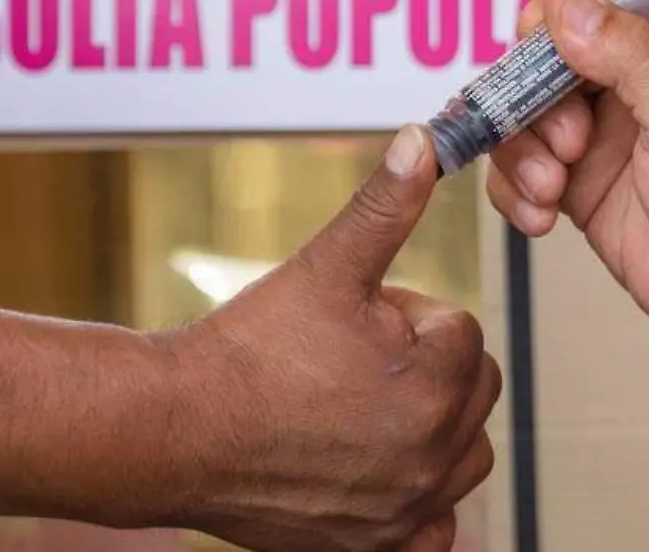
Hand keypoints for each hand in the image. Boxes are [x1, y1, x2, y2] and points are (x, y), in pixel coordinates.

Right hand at [169, 125, 499, 550]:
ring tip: (359, 408)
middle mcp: (436, 450)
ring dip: (432, 427)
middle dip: (425, 367)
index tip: (350, 323)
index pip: (460, 328)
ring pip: (464, 453)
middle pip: (471, 388)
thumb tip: (424, 137)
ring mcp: (409, 506)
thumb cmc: (249, 348)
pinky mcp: (380, 546)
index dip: (404, 316)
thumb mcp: (324, 265)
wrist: (177, 432)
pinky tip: (373, 471)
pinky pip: (437, 526)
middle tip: (350, 362)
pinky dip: (418, 501)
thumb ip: (385, 203)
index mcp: (438, 377)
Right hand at [487, 0, 648, 380]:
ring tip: (552, 189)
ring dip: (523, 148)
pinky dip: (515, 189)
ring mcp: (603, 127)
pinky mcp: (577, 178)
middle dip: (536, 91)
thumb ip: (636, 61)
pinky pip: (518, 163)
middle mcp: (639, 74)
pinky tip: (544, 216)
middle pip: (552, 42)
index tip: (542, 35)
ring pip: (524, 106)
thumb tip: (571, 8)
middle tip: (565, 139)